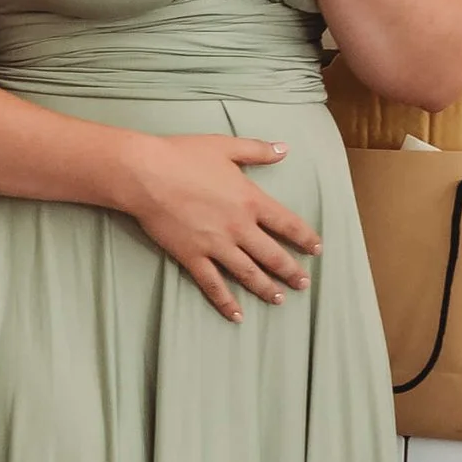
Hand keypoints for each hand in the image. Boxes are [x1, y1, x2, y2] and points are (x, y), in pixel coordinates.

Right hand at [117, 133, 320, 321]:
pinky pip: (213, 284)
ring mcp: (216, 245)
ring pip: (248, 274)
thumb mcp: (225, 146)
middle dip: (290, 271)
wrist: (145, 174)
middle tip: (303, 284)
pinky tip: (236, 315)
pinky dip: (226, 301)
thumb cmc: (183, 155)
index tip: (316, 249)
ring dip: (266, 288)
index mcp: (250, 200)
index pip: (287, 224)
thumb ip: (257, 150)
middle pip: (272, 255)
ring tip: (278, 299)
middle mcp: (238, 227)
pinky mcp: (192, 256)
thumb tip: (284, 149)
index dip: (305, 238)